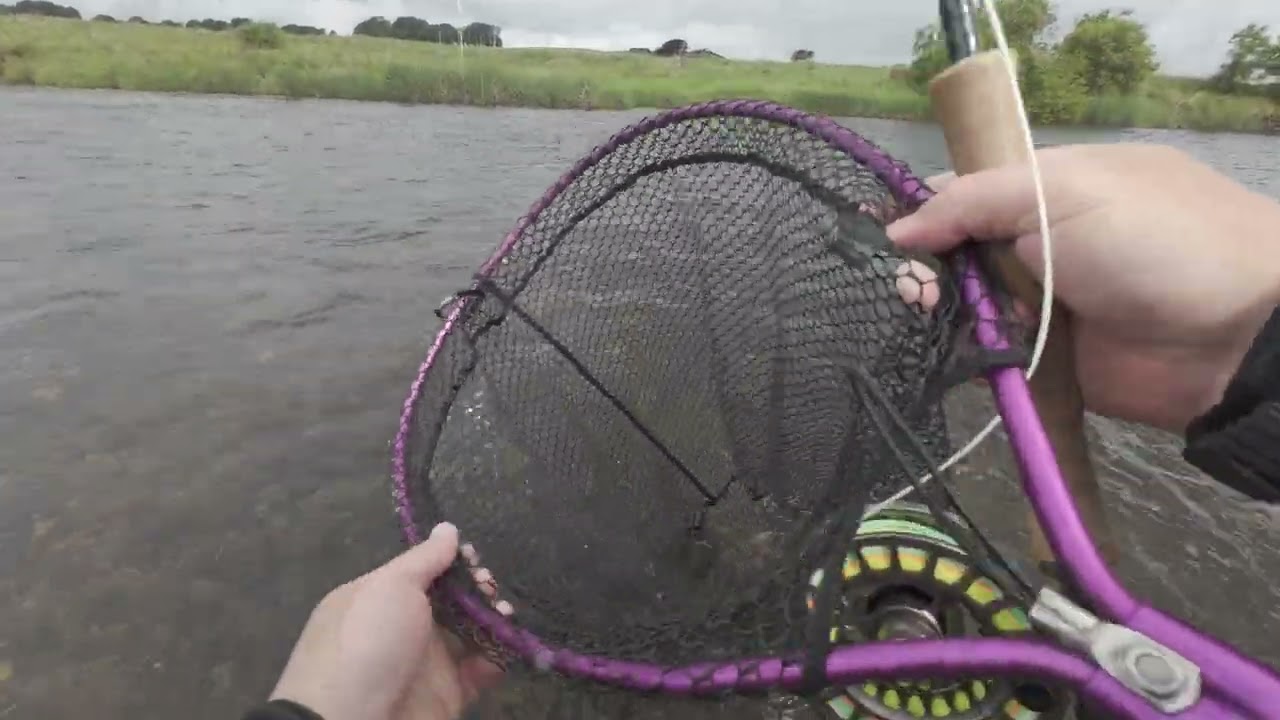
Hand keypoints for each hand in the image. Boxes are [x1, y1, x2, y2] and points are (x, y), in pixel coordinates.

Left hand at [269, 523, 512, 719]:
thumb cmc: (368, 641)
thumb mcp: (390, 586)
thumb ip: (424, 558)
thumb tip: (447, 528)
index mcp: (377, 598)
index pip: (420, 571)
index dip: (450, 560)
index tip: (475, 555)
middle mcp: (400, 628)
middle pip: (449, 599)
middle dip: (477, 587)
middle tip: (493, 585)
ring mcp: (424, 662)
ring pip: (469, 632)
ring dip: (493, 617)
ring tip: (508, 611)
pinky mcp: (447, 692)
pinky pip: (480, 669)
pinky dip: (500, 654)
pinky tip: (513, 639)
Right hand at [887, 143, 1279, 432]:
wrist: (1230, 338)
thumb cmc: (1146, 242)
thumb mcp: (1060, 193)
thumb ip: (972, 202)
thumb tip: (898, 229)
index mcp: (1052, 187)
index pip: (967, 190)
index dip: (920, 206)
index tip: (875, 227)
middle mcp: (1042, 243)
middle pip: (957, 250)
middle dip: (923, 263)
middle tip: (906, 284)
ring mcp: (1044, 302)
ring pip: (967, 304)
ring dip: (937, 308)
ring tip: (921, 311)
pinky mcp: (1045, 359)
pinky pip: (987, 353)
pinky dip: (963, 352)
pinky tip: (940, 346)